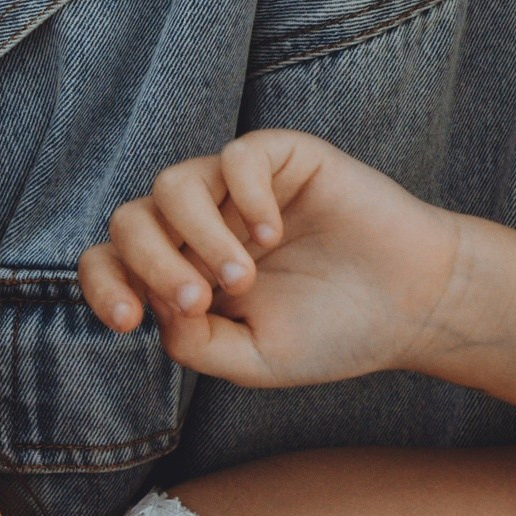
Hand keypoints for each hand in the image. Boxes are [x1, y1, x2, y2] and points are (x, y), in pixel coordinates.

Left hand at [78, 131, 467, 390]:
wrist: (411, 306)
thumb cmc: (332, 333)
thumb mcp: (252, 360)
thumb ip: (194, 344)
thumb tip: (154, 308)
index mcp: (183, 273)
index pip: (112, 262)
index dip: (104, 286)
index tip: (130, 321)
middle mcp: (200, 226)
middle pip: (131, 221)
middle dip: (153, 265)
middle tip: (201, 303)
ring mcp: (238, 190)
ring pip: (172, 184)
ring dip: (197, 236)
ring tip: (243, 278)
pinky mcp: (281, 159)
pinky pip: (237, 155)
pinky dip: (245, 196)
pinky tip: (274, 234)